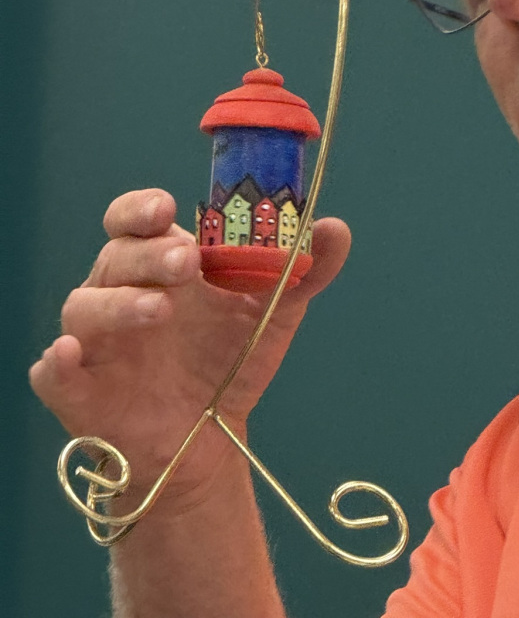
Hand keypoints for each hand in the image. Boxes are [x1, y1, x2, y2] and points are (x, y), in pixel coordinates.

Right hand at [30, 189, 349, 506]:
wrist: (211, 441)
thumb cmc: (230, 360)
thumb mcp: (275, 311)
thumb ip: (306, 269)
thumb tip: (335, 226)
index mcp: (160, 264)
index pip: (135, 219)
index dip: (143, 208)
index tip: (170, 207)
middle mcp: (121, 292)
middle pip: (116, 256)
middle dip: (149, 253)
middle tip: (187, 260)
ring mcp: (97, 342)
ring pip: (84, 306)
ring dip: (118, 302)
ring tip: (162, 309)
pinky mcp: (80, 391)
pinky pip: (52, 372)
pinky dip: (57, 363)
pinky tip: (70, 355)